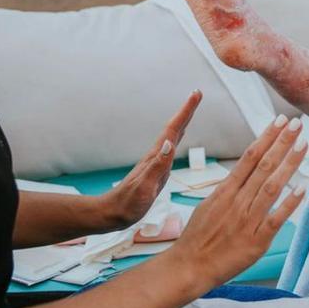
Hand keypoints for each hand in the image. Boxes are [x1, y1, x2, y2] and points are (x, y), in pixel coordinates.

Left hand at [100, 90, 201, 227]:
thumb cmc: (128, 204)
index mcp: (156, 158)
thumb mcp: (145, 187)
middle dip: (186, 111)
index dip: (186, 111)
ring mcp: (155, 163)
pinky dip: (176, 139)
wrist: (112, 213)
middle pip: (174, 128)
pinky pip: (170, 149)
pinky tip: (176, 141)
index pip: (174, 129)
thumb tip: (170, 143)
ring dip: (182, 122)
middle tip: (197, 94)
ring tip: (190, 111)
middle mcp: (156, 156)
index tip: (196, 94)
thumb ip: (158, 166)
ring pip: (172, 136)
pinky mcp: (155, 170)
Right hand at [172, 115, 307, 286]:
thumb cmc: (197, 237)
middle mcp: (237, 201)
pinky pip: (275, 219)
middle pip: (263, 166)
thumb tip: (241, 175)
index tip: (279, 121)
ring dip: (288, 164)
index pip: (249, 157)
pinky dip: (288, 204)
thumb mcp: (208, 205)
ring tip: (303, 145)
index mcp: (225, 191)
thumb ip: (228, 190)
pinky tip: (302, 189)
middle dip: (281, 142)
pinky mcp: (256, 241)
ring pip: (271, 187)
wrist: (189, 267)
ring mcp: (247, 220)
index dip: (266, 137)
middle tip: (296, 123)